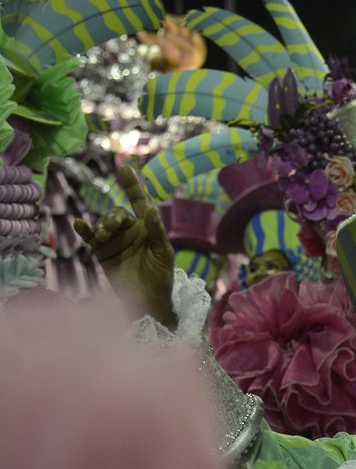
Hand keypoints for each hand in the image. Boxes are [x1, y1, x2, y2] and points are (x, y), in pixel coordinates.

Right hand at [73, 165, 175, 327]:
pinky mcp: (102, 252)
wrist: (147, 301)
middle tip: (113, 228)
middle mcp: (130, 231)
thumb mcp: (163, 253)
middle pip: (118, 213)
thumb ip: (156, 231)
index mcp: (148, 228)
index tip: (124, 168)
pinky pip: (90, 236)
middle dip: (114, 217)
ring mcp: (115, 240)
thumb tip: (151, 210)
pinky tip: (80, 225)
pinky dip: (85, 229)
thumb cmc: (161, 277)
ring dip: (102, 226)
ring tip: (104, 236)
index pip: (139, 202)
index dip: (132, 185)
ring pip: (104, 223)